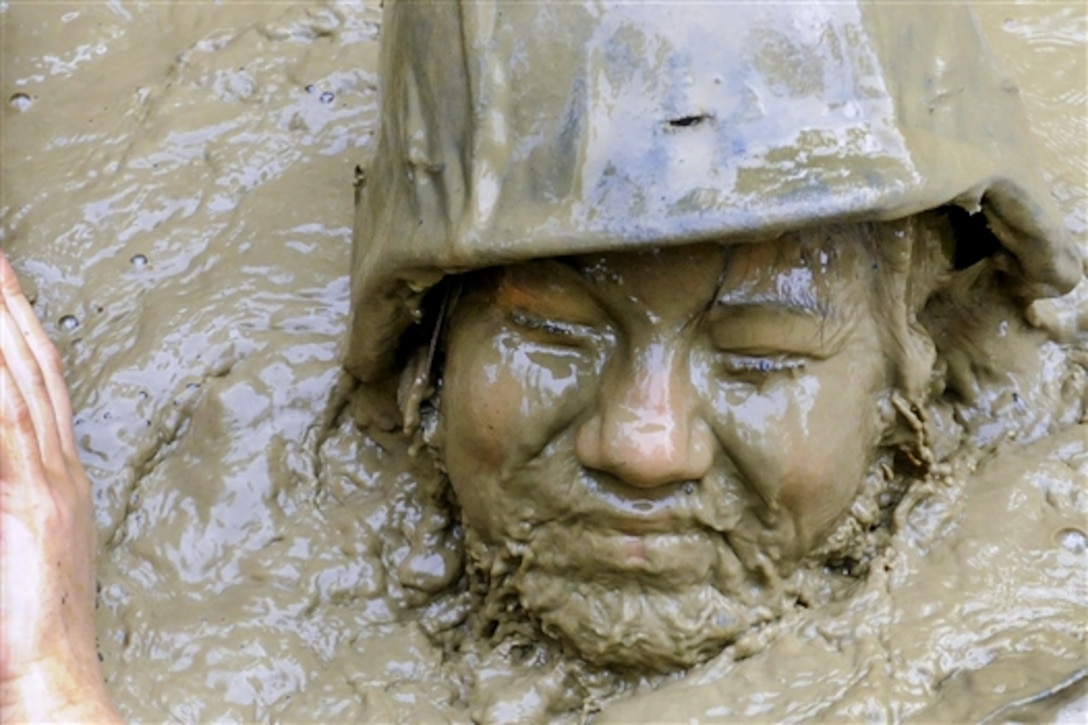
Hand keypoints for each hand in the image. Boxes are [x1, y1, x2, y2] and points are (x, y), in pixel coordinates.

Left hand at [1, 253, 119, 721]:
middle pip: (35, 364)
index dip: (22, 327)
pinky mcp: (26, 501)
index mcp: (62, 474)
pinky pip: (7, 428)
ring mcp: (47, 481)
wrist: (51, 673)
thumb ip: (16, 496)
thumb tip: (6, 457)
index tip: (5, 286)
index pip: (41, 380)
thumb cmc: (31, 625)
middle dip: (11, 304)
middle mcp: (60, 466)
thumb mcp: (28, 544)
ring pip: (23, 381)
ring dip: (3, 326)